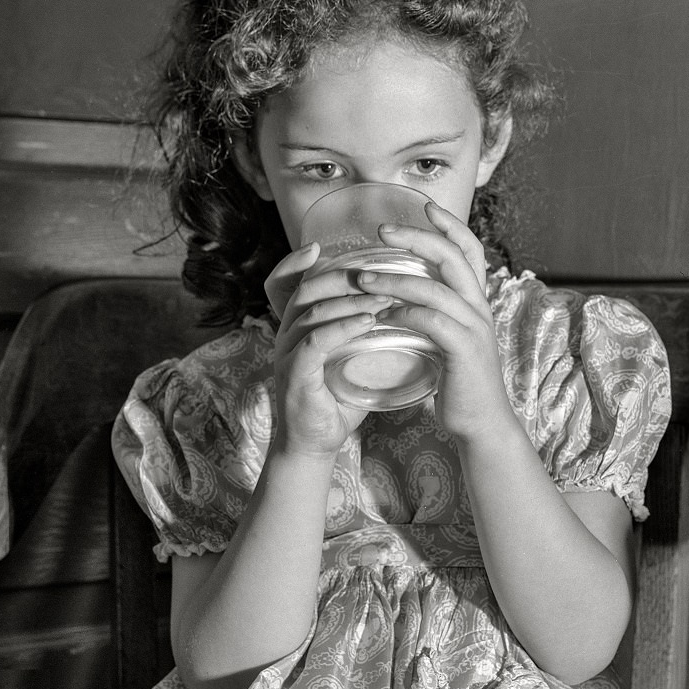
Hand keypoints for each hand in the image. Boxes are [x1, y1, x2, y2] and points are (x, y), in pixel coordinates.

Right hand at [265, 245, 393, 459]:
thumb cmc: (337, 397)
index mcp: (296, 325)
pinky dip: (343, 328)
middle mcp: (286, 333)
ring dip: (351, 300)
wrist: (317, 442)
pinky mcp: (294, 374)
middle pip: (307, 289)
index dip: (296, 262)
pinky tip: (369, 323)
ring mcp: (286, 353)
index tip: (321, 246)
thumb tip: (402, 306)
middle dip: (343, 276)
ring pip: (313, 312)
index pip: (287, 283)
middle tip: (378, 271)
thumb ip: (363, 331)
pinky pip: (315, 342)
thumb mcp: (351, 356)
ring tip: (384, 297)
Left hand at [355, 202, 514, 441]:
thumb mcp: (448, 338)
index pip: (469, 249)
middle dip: (416, 238)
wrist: (480, 422)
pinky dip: (404, 314)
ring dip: (395, 279)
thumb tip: (400, 296)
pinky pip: (432, 321)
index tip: (425, 206)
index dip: (450, 225)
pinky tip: (381, 315)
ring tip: (363, 279)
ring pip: (435, 288)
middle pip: (453, 256)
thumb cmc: (457, 380)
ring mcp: (474, 327)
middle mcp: (479, 306)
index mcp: (476, 300)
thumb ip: (433, 313)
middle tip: (381, 231)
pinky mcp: (464, 350)